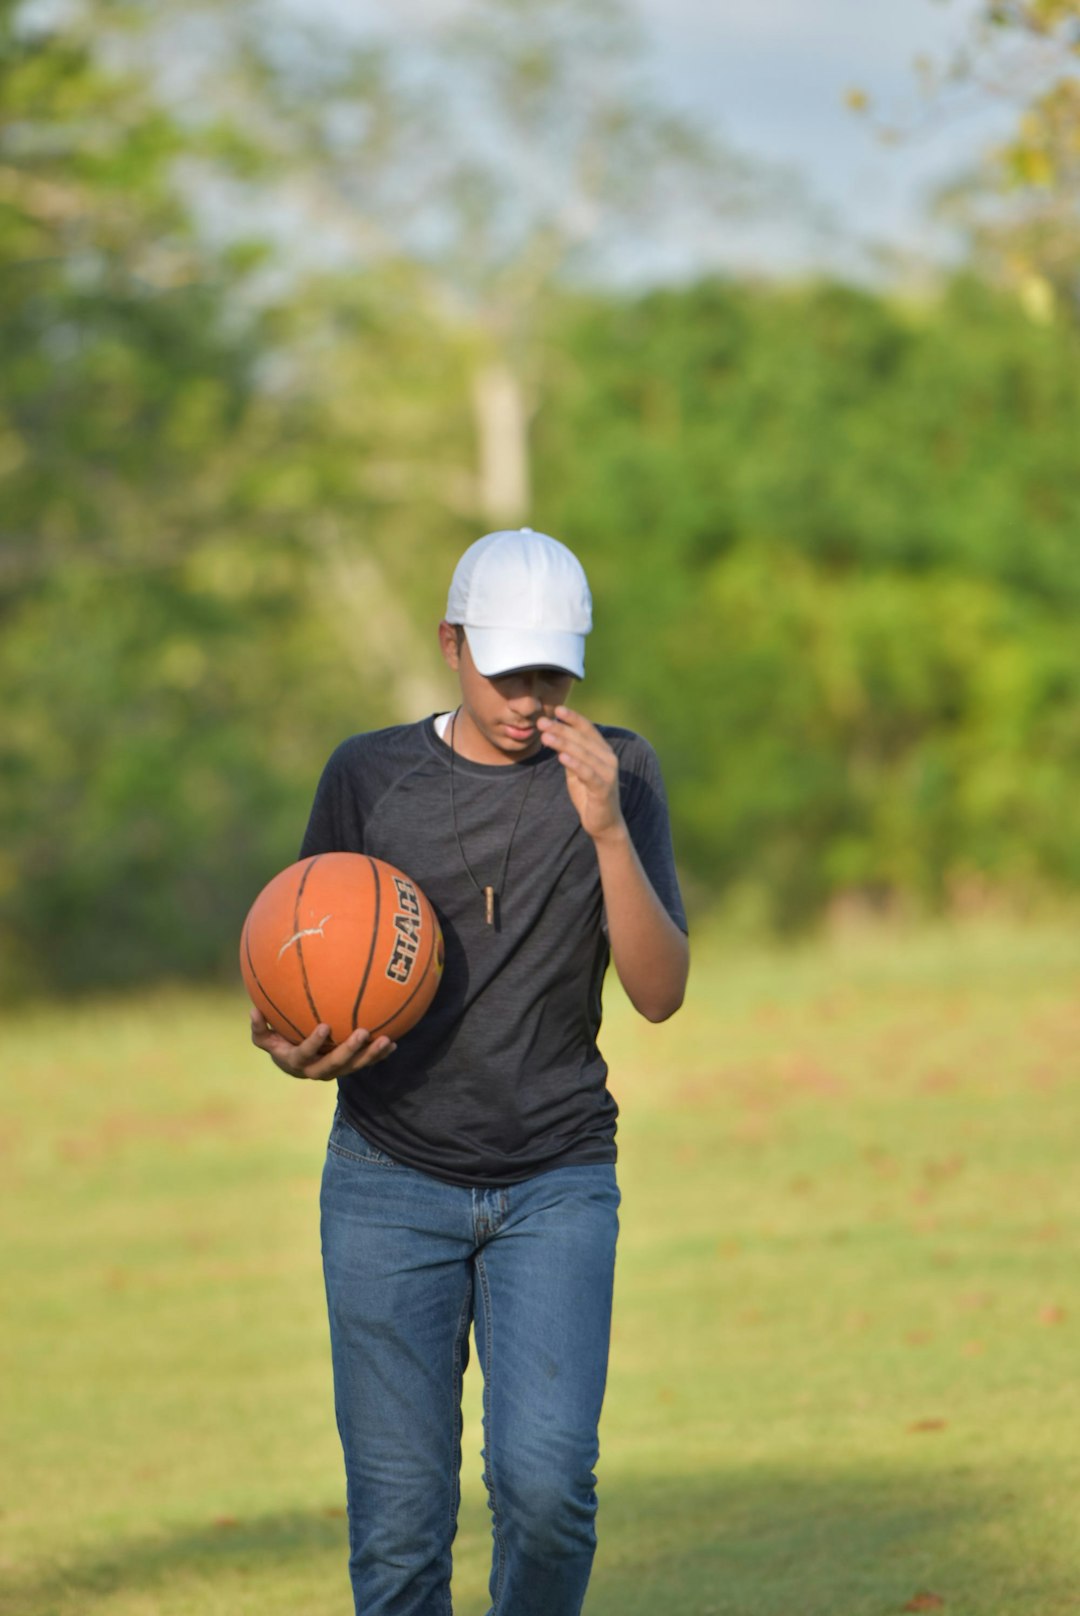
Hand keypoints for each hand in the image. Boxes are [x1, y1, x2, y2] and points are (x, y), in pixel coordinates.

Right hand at [249, 1003, 396, 1081]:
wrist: (296, 1064)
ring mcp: (335, 1071)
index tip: (325, 1026)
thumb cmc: (279, 1043)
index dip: (314, 1042)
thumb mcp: (264, 1039)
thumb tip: (253, 1010)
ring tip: (386, 1040)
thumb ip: (259, 1028)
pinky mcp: (349, 1068)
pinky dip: (379, 1055)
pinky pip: (365, 1063)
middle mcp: (317, 1070)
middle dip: (349, 1050)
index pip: (305, 1054)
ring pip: (354, 1067)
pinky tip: (394, 1043)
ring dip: (371, 1055)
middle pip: (335, 1065)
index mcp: (297, 1062)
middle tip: (362, 1032)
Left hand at [537, 706, 623, 841]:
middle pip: (582, 739)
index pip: (587, 729)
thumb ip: (569, 752)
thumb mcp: (575, 770)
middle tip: (542, 722)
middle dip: (561, 729)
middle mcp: (608, 758)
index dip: (573, 718)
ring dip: (563, 743)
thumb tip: (553, 733)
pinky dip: (575, 764)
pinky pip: (588, 773)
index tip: (556, 709)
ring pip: (583, 754)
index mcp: (602, 751)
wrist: (603, 823)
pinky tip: (561, 757)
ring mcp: (608, 773)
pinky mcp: (603, 788)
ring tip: (546, 736)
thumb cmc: (588, 793)